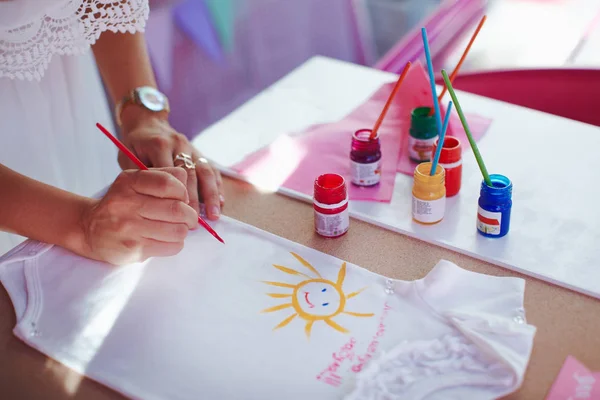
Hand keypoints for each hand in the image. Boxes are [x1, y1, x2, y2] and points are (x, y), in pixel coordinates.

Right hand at [79, 168, 198, 264]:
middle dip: (190, 215)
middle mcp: (127, 204)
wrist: (88, 228)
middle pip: (177, 209)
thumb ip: (162, 175)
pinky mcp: (134, 250)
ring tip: (177, 228)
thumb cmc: (120, 203)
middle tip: (189, 218)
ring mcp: (130, 229)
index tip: (183, 198)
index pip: (168, 183)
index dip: (183, 192)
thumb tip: (187, 179)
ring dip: (183, 230)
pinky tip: (167, 239)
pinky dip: (176, 243)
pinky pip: (171, 247)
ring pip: (178, 230)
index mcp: (129, 182)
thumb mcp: (134, 181)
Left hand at [119, 115, 223, 219]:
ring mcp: (192, 148)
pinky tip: (220, 203)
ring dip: (211, 195)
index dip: (176, 195)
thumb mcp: (127, 156)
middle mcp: (179, 145)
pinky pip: (212, 170)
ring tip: (213, 214)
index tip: (177, 214)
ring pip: (206, 172)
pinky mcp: (200, 153)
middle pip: (191, 175)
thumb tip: (153, 201)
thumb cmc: (135, 144)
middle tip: (194, 222)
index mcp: (160, 145)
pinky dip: (217, 187)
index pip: (171, 173)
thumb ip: (139, 176)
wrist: (148, 123)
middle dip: (194, 200)